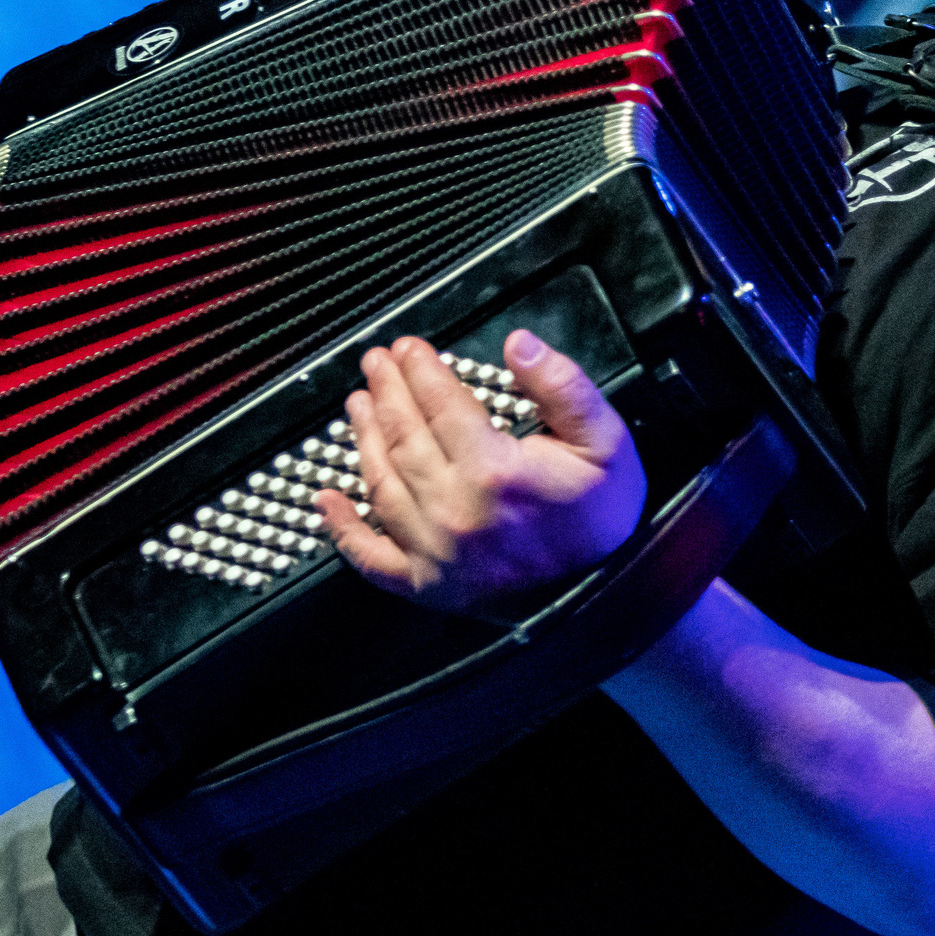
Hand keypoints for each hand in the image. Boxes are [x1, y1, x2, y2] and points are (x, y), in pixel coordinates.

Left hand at [319, 330, 646, 613]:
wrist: (608, 590)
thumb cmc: (603, 516)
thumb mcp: (605, 439)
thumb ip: (562, 387)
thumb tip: (520, 346)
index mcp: (494, 471)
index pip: (440, 405)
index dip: (420, 369)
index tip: (408, 347)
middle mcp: (454, 510)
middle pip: (403, 437)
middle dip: (387, 392)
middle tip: (376, 363)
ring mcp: (435, 551)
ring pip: (381, 483)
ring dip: (363, 438)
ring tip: (358, 405)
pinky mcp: (427, 584)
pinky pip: (371, 557)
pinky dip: (343, 529)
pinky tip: (325, 500)